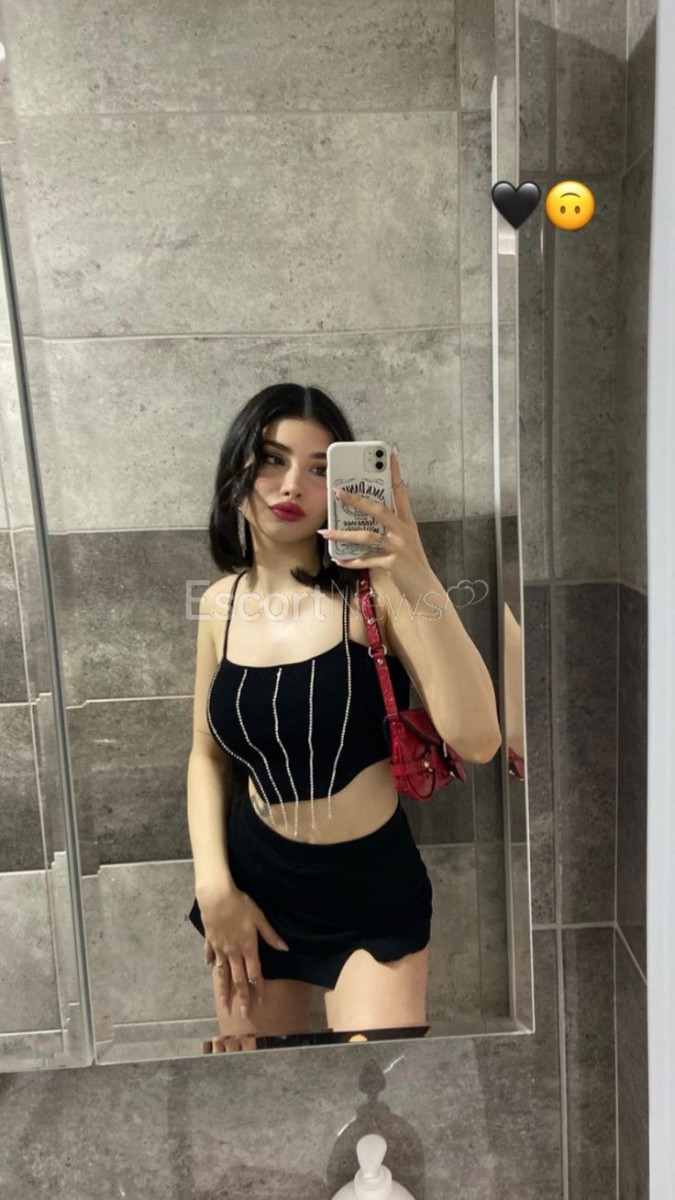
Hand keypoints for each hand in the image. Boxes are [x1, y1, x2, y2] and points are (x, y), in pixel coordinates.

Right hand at [197, 881, 288, 1015]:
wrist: (216, 897)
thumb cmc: (240, 905)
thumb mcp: (259, 918)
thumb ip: (270, 935)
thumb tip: (285, 949)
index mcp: (247, 947)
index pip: (254, 973)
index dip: (258, 988)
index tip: (260, 1003)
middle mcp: (233, 952)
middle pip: (238, 978)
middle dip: (241, 997)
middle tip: (241, 1014)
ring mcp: (219, 947)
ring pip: (221, 972)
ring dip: (223, 988)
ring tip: (223, 1002)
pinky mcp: (210, 940)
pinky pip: (210, 954)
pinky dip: (210, 961)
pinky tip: (209, 967)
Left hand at [320, 448, 430, 591]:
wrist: (425, 590)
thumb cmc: (411, 565)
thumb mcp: (404, 542)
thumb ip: (388, 529)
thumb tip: (363, 520)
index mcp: (407, 522)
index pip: (401, 492)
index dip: (396, 472)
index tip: (390, 454)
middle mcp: (404, 531)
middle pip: (379, 509)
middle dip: (356, 500)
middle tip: (338, 492)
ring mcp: (399, 546)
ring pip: (367, 536)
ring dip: (343, 534)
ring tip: (326, 533)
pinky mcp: (393, 563)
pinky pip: (367, 560)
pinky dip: (351, 561)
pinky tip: (339, 560)